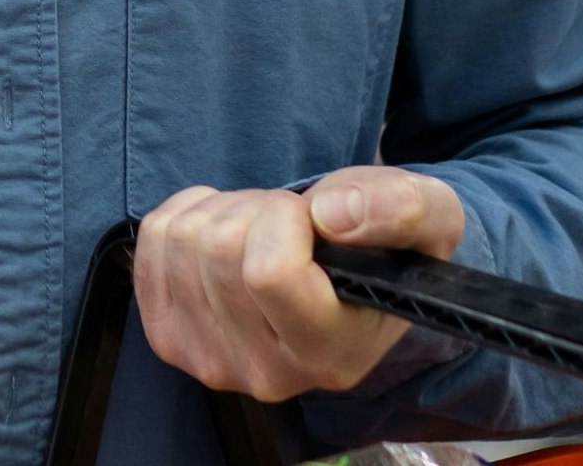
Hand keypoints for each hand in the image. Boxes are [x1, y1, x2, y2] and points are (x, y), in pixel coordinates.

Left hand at [135, 167, 465, 400]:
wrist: (351, 283)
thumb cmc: (389, 250)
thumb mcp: (429, 217)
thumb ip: (402, 209)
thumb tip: (332, 215)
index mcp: (331, 355)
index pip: (269, 273)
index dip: (286, 219)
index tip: (315, 217)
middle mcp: (266, 374)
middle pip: (218, 250)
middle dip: (257, 208)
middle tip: (292, 225)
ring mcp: (209, 361)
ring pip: (182, 240)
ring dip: (226, 211)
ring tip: (266, 232)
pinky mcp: (169, 337)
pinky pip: (152, 241)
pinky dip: (189, 213)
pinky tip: (229, 234)